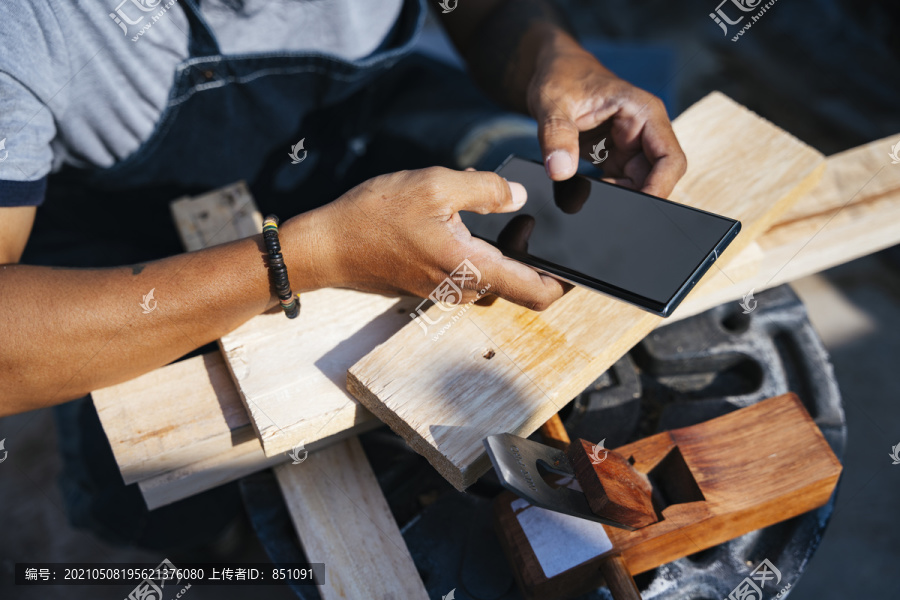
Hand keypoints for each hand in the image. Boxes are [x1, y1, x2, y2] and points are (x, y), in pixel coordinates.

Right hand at [292, 167, 565, 309]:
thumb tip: (519, 196)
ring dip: (507, 254)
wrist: (328, 245)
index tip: (582, 263)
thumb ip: (485, 189)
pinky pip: (472, 275)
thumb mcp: (436, 185)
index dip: (566, 283)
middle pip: (521, 286)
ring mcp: (448, 291)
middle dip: (538, 260)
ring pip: (496, 279)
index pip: (538, 293)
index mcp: (473, 269)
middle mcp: (465, 290)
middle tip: (544, 224)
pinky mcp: (434, 285)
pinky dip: (483, 254)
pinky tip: (471, 224)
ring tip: (507, 217)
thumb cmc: (374, 217)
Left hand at [527, 36, 686, 196]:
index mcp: (644, 112)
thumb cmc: (561, 76)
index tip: (638, 206)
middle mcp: (645, 131)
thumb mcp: (553, 102)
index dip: (660, 187)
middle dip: (637, 197)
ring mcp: (632, 146)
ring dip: (620, 197)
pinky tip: (586, 191)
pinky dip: (607, 193)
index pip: (669, 159)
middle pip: (658, 177)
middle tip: (604, 205)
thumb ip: (556, 135)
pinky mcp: (616, 158)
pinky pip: (621, 184)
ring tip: (589, 195)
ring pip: (640, 184)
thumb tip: (559, 171)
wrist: (553, 72)